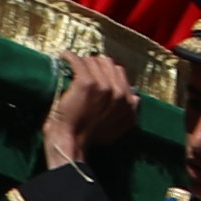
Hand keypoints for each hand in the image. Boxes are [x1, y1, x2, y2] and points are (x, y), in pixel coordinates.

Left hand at [44, 44, 141, 178]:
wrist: (71, 142)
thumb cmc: (89, 139)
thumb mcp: (117, 129)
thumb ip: (128, 113)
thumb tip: (136, 98)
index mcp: (128, 102)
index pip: (119, 72)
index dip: (104, 72)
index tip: (94, 76)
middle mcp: (119, 92)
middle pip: (107, 63)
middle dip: (94, 66)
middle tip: (82, 72)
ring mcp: (104, 86)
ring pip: (92, 61)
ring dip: (81, 63)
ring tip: (72, 69)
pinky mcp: (86, 82)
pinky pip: (78, 60)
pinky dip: (69, 57)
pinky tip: (64, 57)